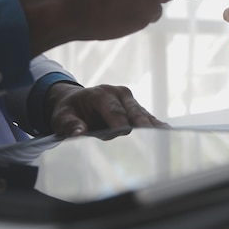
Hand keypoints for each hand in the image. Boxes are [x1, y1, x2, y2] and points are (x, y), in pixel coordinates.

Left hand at [45, 83, 168, 136]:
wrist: (75, 101)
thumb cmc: (68, 111)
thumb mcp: (61, 117)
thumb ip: (70, 125)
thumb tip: (79, 134)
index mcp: (100, 94)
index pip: (113, 110)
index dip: (119, 123)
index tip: (124, 132)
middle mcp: (118, 93)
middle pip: (132, 111)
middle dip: (140, 124)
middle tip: (151, 135)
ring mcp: (129, 99)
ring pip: (142, 114)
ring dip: (151, 125)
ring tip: (166, 134)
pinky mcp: (134, 106)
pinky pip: (146, 116)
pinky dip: (155, 123)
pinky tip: (167, 130)